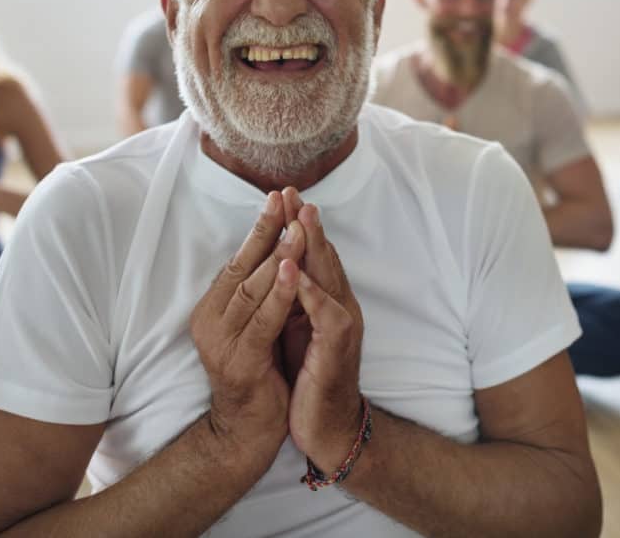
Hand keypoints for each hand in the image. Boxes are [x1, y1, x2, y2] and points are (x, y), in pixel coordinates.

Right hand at [189, 191, 302, 479]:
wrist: (250, 430)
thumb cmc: (259, 370)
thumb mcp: (256, 322)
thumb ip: (259, 290)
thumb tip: (276, 244)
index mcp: (213, 308)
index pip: (238, 259)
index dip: (260, 227)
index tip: (279, 196)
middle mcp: (211, 321)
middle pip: (243, 267)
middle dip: (269, 232)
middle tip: (288, 199)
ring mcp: (223, 342)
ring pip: (254, 289)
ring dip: (279, 256)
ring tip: (297, 227)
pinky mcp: (241, 362)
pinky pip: (264, 321)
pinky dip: (281, 294)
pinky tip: (295, 271)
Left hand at [282, 192, 364, 473]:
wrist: (327, 426)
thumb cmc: (310, 376)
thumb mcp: (298, 328)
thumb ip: (294, 298)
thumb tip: (277, 266)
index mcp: (328, 299)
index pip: (314, 253)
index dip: (299, 224)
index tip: (282, 195)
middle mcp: (340, 304)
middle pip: (324, 255)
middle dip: (307, 223)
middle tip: (293, 193)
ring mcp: (343, 324)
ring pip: (330, 277)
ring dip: (314, 247)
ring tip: (300, 220)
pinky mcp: (338, 347)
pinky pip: (327, 314)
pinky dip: (312, 293)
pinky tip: (298, 274)